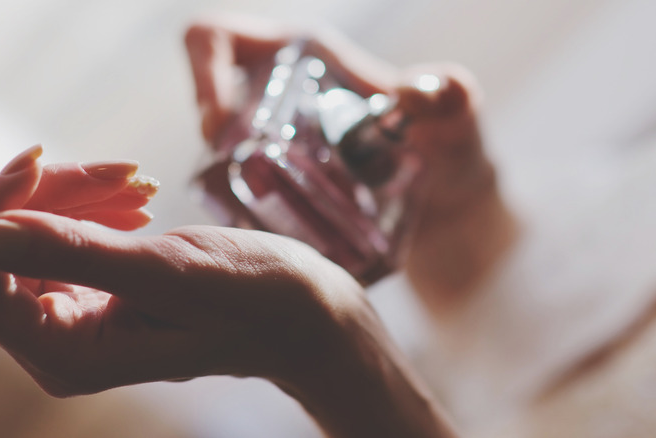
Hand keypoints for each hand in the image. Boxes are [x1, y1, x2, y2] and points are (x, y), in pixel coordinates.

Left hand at [0, 145, 456, 436]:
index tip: (39, 158)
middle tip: (123, 173)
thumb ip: (76, 255)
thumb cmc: (252, 300)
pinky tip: (137, 200)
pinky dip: (90, 203)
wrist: (301, 312)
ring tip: (139, 186)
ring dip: (75, 194)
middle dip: (48, 194)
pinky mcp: (94, 292)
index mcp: (67, 354)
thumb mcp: (168, 272)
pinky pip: (60, 233)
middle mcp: (57, 343)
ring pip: (28, 233)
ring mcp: (73, 317)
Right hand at [185, 17, 515, 314]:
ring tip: (279, 235)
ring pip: (215, 168)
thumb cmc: (447, 145)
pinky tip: (283, 256)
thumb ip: (450, 97)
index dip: (201, 73)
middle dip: (222, 161)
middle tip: (265, 199)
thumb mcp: (455, 117)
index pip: (214, 40)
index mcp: (298, 57)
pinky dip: (253, 232)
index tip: (216, 129)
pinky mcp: (271, 193)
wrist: (444, 204)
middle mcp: (271, 98)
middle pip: (209, 116)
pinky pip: (237, 207)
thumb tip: (424, 94)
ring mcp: (266, 148)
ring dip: (235, 204)